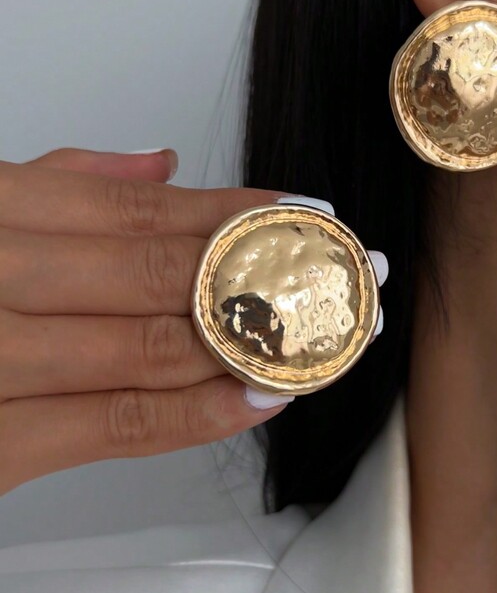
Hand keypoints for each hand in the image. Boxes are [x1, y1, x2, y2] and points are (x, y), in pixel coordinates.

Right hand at [0, 148, 320, 495]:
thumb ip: (52, 183)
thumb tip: (163, 165)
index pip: (136, 207)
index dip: (235, 212)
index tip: (308, 214)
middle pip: (156, 271)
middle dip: (266, 272)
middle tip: (349, 273)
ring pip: (146, 347)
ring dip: (247, 344)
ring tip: (321, 334)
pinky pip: (110, 427)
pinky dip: (193, 414)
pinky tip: (257, 397)